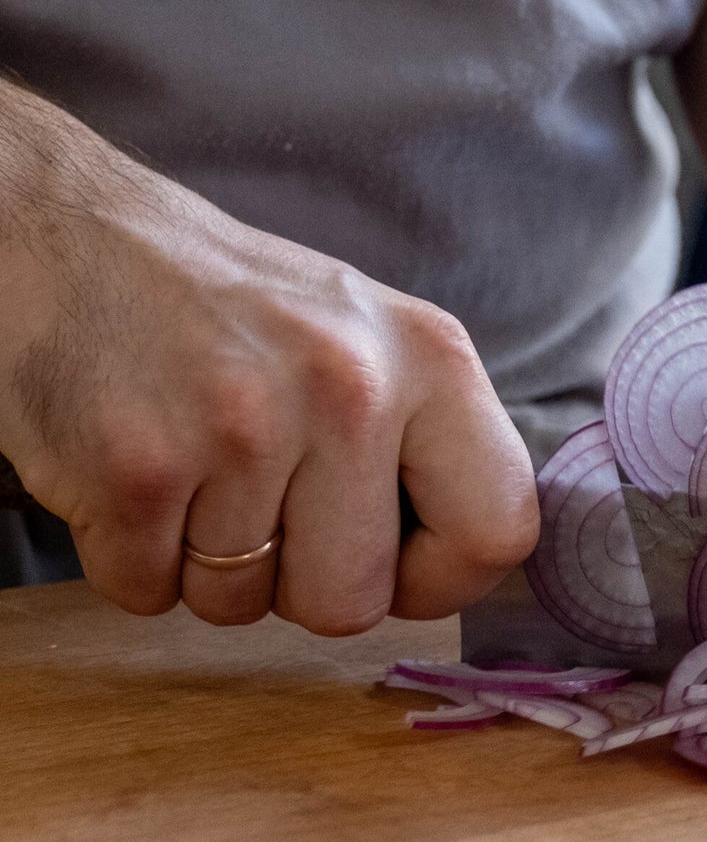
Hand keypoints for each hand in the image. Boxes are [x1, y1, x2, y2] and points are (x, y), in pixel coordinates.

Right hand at [0, 83, 537, 631]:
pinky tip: (137, 471)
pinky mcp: (135, 464)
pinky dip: (132, 557)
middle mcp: (349, 386)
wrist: (71, 234)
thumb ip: (432, 446)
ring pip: (242, 608)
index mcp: (433, 358)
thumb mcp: (373, 342)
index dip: (446, 580)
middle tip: (261, 501)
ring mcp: (241, 424)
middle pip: (353, 601)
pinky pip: (148, 593)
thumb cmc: (238, 312)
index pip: (499, 531)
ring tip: (193, 468)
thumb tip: (466, 564)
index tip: (397, 568)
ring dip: (208, 565)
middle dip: (299, 582)